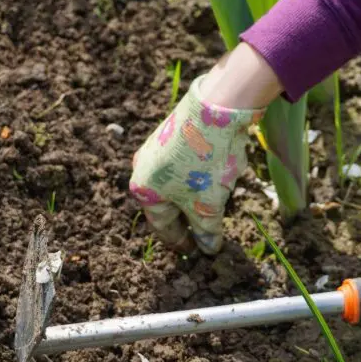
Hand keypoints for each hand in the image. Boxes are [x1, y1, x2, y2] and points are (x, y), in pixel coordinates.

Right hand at [129, 74, 265, 254]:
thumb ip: (206, 231)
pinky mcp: (173, 134)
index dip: (181, 242)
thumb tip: (208, 248)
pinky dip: (199, 177)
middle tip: (205, 233)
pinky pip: (185, 165)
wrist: (216, 108)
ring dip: (195, 197)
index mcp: (144, 191)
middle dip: (188, 219)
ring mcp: (156, 149)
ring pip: (177, 184)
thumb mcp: (208, 206)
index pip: (163, 227)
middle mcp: (143, 169)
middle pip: (168, 205)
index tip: (195, 253)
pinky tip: (218, 176)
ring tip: (216, 205)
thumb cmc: (205, 164)